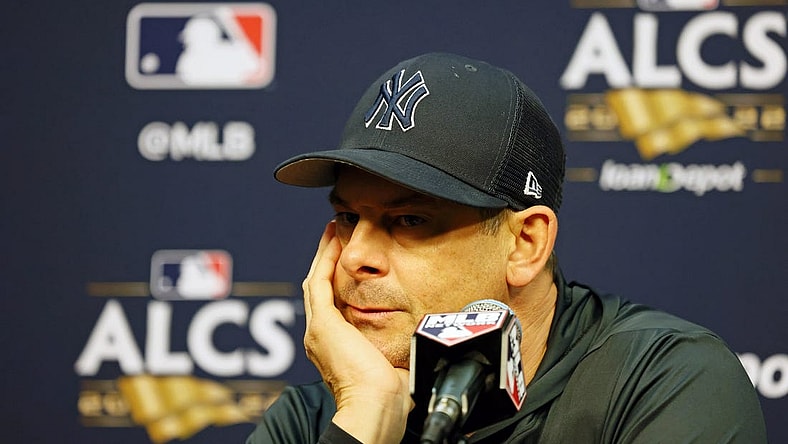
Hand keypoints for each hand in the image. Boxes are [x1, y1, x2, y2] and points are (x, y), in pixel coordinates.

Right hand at [302, 221, 412, 442]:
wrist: (376, 406)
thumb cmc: (390, 396)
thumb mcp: (393, 361)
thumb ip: (397, 345)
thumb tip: (419, 335)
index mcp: (333, 348)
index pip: (332, 305)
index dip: (337, 280)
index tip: (347, 261)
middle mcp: (320, 337)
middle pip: (320, 289)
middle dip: (327, 261)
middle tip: (335, 237)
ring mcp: (319, 329)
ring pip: (316, 282)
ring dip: (323, 255)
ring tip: (332, 233)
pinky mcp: (323, 324)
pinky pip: (319, 283)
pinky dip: (324, 260)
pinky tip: (334, 241)